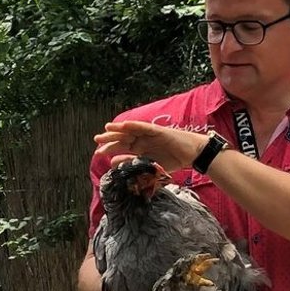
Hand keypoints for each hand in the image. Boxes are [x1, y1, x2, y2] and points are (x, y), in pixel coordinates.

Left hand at [93, 121, 211, 174]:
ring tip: (107, 128)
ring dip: (119, 129)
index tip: (98, 153)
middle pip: (123, 138)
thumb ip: (131, 164)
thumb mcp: (149, 166)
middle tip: (97, 140)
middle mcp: (143, 140)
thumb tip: (112, 163)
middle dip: (110, 138)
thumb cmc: (174, 160)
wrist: (192, 155)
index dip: (110, 149)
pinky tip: (124, 125)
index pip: (122, 147)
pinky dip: (135, 125)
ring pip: (131, 130)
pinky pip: (145, 127)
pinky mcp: (159, 131)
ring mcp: (150, 135)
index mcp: (141, 148)